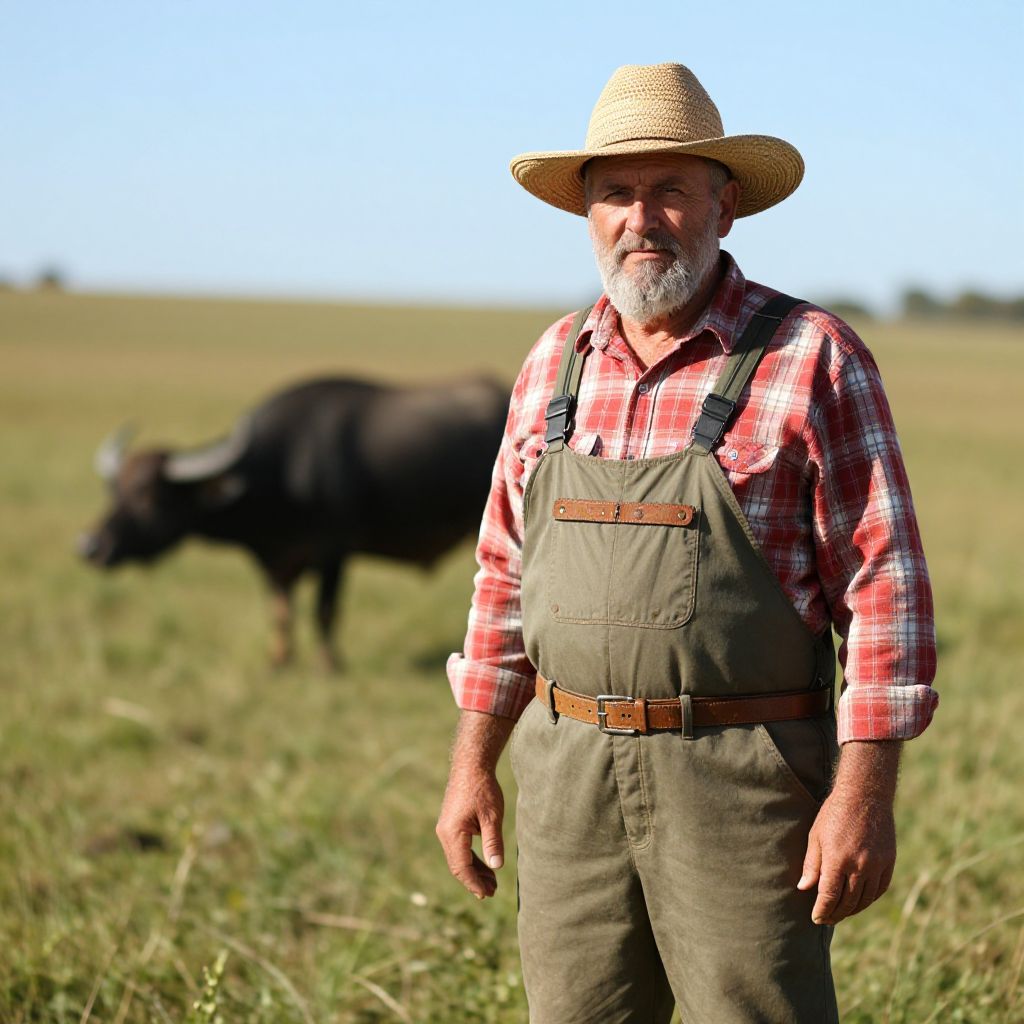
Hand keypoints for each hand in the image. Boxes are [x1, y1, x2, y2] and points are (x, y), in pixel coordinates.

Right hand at [436, 763, 504, 898]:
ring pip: (458, 858)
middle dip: (474, 880)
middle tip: (492, 893)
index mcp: (452, 833)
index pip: (461, 867)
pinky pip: (459, 848)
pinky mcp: (451, 824)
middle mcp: (445, 833)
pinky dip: (471, 858)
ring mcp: (446, 829)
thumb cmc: (483, 789)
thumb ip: (493, 842)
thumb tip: (496, 867)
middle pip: (458, 865)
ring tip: (492, 883)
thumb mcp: (492, 817)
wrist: (471, 766)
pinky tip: (485, 865)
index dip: (474, 883)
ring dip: (474, 870)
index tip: (486, 894)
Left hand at [797, 740, 900, 924]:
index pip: (829, 897)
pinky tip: (860, 901)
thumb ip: (811, 865)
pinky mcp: (888, 862)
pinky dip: (869, 899)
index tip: (816, 919)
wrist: (865, 795)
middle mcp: (859, 866)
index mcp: (837, 859)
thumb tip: (803, 889)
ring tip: (841, 913)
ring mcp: (876, 865)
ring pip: (865, 899)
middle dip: (835, 914)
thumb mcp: (816, 836)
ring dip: (852, 909)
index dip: (822, 911)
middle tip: (826, 919)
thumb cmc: (834, 814)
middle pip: (847, 902)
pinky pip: (879, 889)